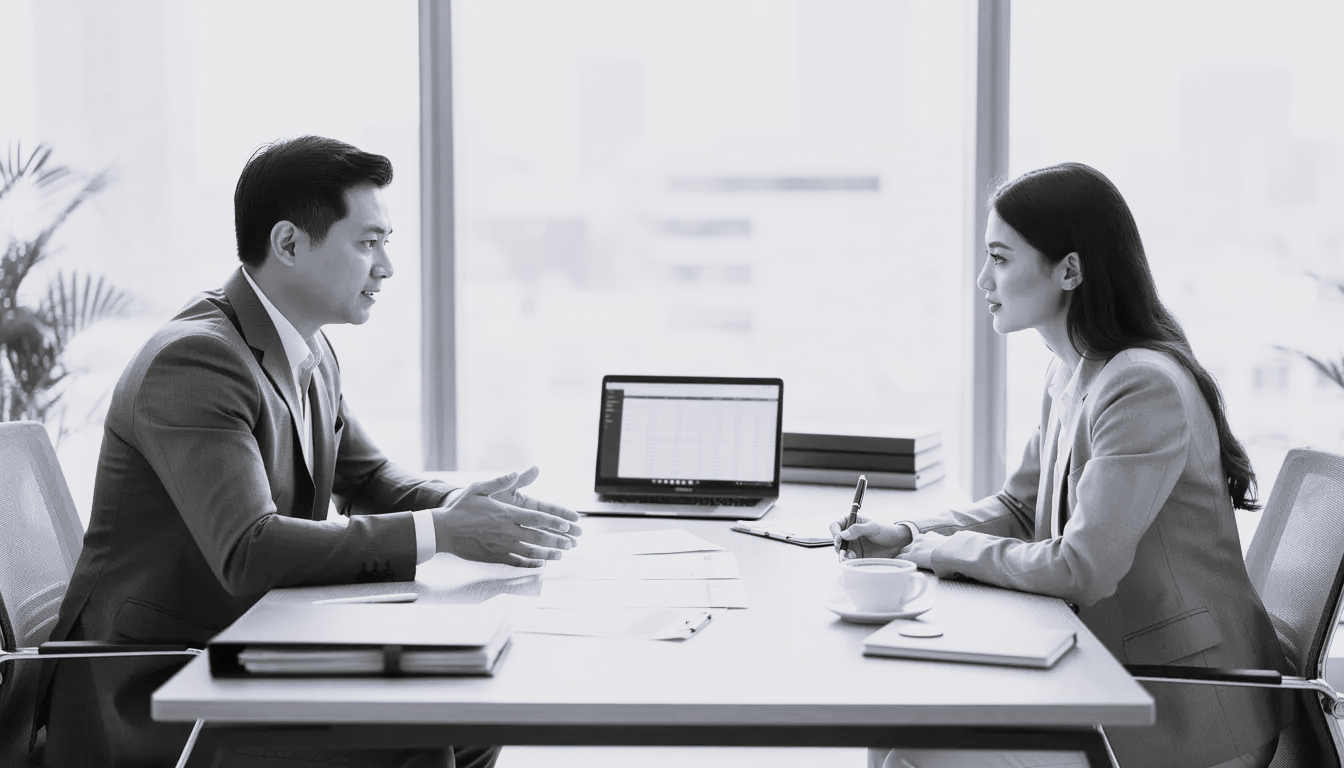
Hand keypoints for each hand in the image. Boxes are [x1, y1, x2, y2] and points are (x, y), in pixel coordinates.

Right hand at [433, 466, 583, 566]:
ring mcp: (501, 545)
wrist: (444, 531)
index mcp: (506, 514)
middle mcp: (507, 531)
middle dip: (557, 540)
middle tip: (571, 543)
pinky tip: (539, 564)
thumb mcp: (479, 488)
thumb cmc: (461, 508)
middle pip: (538, 537)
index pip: (536, 518)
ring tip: (561, 555)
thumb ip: (500, 481)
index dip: (554, 522)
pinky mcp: (494, 556)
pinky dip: (530, 563)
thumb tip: (516, 471)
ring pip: (530, 552)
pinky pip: (516, 561)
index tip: (567, 525)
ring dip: (548, 553)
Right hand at [830, 515, 913, 560]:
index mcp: (852, 522)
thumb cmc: (887, 531)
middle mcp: (850, 534)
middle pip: (836, 540)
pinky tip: (854, 560)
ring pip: (841, 551)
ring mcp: (854, 545)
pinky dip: (848, 561)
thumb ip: (858, 529)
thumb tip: (843, 534)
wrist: (898, 543)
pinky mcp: (858, 555)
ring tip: (851, 556)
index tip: (839, 538)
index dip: (835, 532)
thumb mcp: (873, 527)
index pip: (836, 525)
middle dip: (838, 546)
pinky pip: (848, 559)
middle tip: (843, 550)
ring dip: (843, 554)